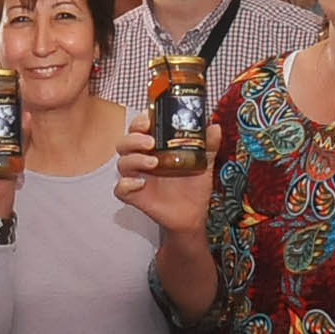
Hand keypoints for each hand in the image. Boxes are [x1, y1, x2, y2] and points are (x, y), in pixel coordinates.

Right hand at [113, 111, 218, 235]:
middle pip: (125, 142)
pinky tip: (140, 183)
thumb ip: (208, 144)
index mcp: (156, 147)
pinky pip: (120, 189)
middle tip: (151, 142)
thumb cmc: (194, 186)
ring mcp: (137, 177)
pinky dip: (126, 185)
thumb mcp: (204, 162)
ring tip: (154, 163)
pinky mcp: (135, 195)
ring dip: (134, 159)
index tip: (149, 119)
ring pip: (122, 163)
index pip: (140, 127)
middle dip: (134, 139)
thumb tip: (214, 127)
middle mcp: (143, 159)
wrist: (194, 214)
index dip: (140, 121)